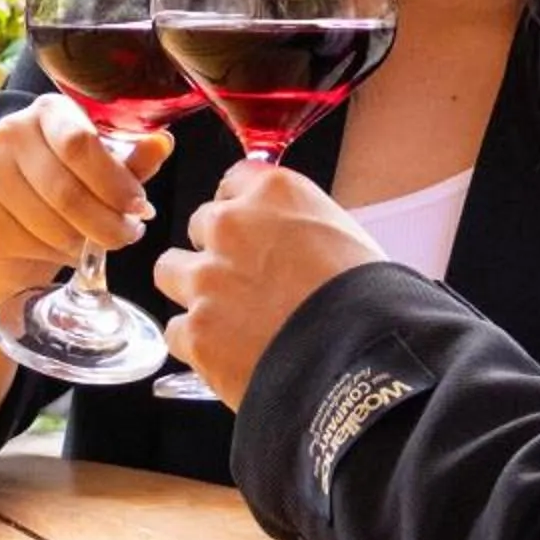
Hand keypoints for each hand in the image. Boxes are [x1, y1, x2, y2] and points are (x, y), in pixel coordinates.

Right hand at [0, 97, 172, 294]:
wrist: (16, 227)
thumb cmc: (70, 186)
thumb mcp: (107, 169)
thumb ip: (133, 159)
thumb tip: (162, 143)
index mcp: (48, 110)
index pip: (79, 144)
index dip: (114, 181)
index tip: (139, 205)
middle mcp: (11, 134)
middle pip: (67, 190)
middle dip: (108, 222)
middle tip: (130, 233)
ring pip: (53, 223)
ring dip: (88, 242)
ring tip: (103, 241)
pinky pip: (33, 245)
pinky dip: (61, 254)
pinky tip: (69, 248)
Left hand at [155, 165, 385, 407]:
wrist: (360, 357)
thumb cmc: (369, 298)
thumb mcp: (344, 235)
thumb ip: (301, 227)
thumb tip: (291, 244)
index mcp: (274, 193)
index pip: (234, 182)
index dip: (243, 210)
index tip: (252, 230)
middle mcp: (231, 226)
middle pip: (200, 225)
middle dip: (217, 249)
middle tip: (246, 280)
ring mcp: (206, 279)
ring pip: (170, 271)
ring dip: (192, 289)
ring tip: (224, 316)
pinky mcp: (196, 330)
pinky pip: (177, 330)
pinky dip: (197, 343)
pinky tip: (227, 354)